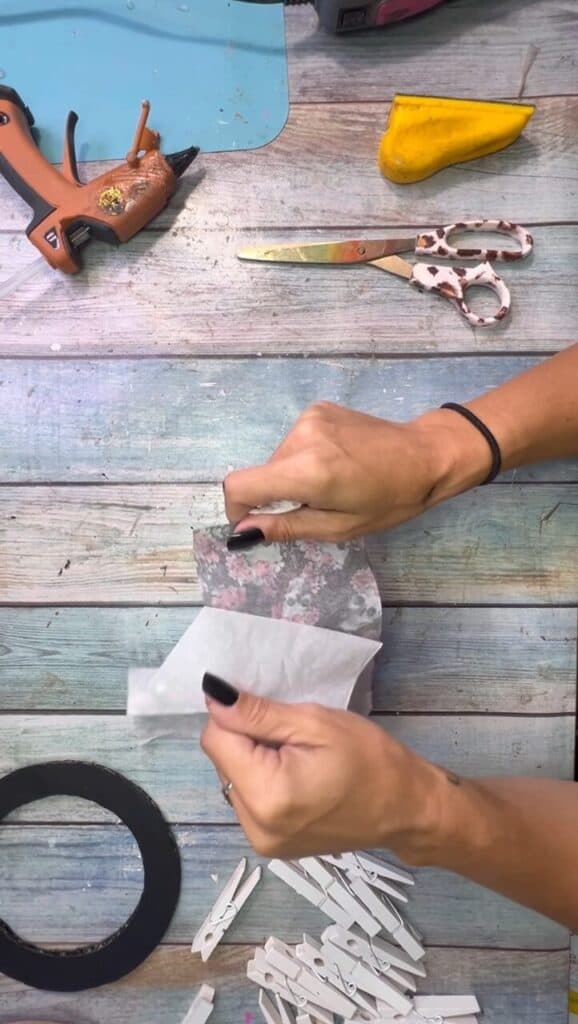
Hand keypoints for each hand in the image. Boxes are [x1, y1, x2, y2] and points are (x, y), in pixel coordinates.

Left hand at [201, 676, 442, 860]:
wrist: (405, 809)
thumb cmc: (369, 759)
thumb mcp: (316, 723)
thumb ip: (258, 712)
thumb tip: (213, 695)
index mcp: (266, 794)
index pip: (215, 738)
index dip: (237, 716)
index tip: (273, 713)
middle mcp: (254, 825)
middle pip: (222, 760)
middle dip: (248, 739)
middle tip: (294, 736)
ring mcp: (261, 841)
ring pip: (232, 778)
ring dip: (254, 760)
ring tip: (298, 758)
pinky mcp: (269, 845)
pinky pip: (246, 799)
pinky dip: (262, 780)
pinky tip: (296, 777)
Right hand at [224, 402, 491, 543]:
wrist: (426, 455)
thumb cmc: (390, 500)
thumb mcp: (339, 527)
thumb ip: (286, 527)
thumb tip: (243, 532)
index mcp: (307, 470)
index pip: (240, 485)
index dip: (237, 509)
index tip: (257, 522)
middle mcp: (302, 437)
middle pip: (262, 473)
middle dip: (277, 495)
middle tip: (316, 506)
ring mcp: (309, 418)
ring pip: (278, 458)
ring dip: (292, 476)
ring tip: (332, 483)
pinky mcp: (318, 409)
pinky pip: (295, 442)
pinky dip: (304, 458)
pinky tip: (336, 463)